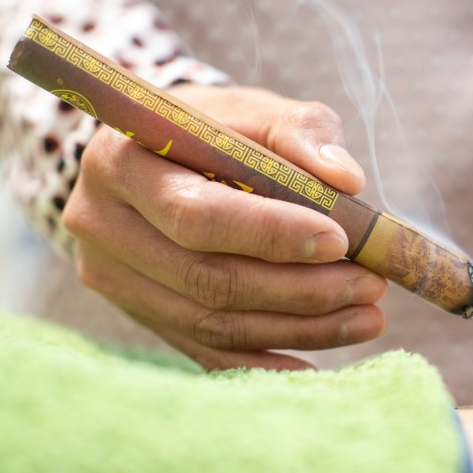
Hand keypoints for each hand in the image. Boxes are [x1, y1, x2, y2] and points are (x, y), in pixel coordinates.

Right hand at [63, 84, 387, 370]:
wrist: (161, 156)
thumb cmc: (218, 128)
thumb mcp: (256, 110)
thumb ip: (301, 132)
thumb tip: (347, 181)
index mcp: (120, 160)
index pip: (195, 213)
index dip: (270, 233)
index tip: (340, 239)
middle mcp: (102, 224)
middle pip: (205, 276)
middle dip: (299, 288)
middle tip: (370, 284)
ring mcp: (114, 278)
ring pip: (211, 321)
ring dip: (298, 327)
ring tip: (366, 317)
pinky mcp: (138, 314)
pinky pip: (205, 350)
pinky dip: (264, 361)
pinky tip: (317, 362)